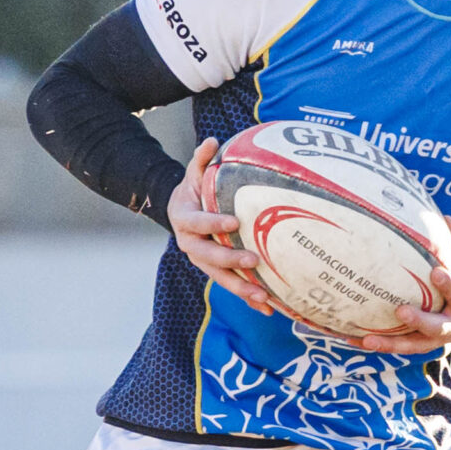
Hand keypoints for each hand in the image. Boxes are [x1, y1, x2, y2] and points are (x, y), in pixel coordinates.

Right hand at [168, 137, 277, 314]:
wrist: (181, 212)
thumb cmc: (193, 190)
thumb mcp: (192, 174)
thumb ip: (201, 160)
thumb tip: (211, 141)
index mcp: (185, 220)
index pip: (198, 223)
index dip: (213, 224)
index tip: (234, 222)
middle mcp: (192, 245)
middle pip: (209, 257)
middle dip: (230, 261)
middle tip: (253, 260)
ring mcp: (204, 262)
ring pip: (221, 278)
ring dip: (242, 289)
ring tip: (263, 296)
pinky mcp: (217, 273)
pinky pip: (233, 286)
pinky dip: (249, 299)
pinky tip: (269, 309)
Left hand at [354, 215, 450, 354]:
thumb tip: (446, 218)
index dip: (449, 285)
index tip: (436, 272)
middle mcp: (450, 326)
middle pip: (436, 328)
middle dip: (419, 320)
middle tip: (401, 311)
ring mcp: (432, 340)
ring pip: (411, 345)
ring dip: (389, 343)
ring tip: (367, 339)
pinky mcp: (417, 346)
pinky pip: (396, 347)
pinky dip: (376, 344)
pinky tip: (354, 339)